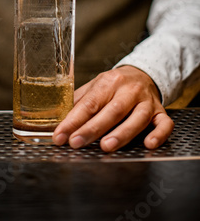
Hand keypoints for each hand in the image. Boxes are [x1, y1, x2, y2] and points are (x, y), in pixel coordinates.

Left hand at [53, 66, 173, 151]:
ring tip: (106, 146)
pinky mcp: (160, 112)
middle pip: (112, 110)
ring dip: (122, 133)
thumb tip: (56, 121)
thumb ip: (78, 103)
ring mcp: (146, 101)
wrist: (142, 74)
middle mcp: (129, 90)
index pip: (89, 103)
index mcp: (108, 82)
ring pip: (137, 117)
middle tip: (76, 143)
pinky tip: (148, 144)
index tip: (60, 136)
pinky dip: (158, 134)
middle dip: (92, 128)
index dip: (73, 121)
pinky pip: (164, 123)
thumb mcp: (94, 87)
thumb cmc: (113, 85)